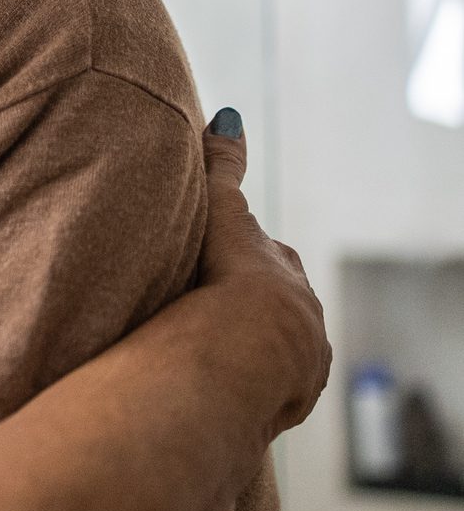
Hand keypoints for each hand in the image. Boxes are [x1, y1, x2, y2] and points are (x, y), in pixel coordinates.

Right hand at [195, 111, 329, 437]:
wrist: (249, 347)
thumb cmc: (230, 276)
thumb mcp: (223, 213)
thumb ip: (222, 167)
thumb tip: (229, 115)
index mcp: (283, 269)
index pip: (264, 257)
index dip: (241, 256)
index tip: (218, 260)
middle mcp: (301, 311)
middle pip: (274, 301)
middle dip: (249, 301)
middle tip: (209, 305)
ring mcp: (300, 356)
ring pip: (275, 346)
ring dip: (249, 346)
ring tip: (211, 350)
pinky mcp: (291, 396)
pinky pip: (270, 387)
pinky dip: (250, 382)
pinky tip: (222, 382)